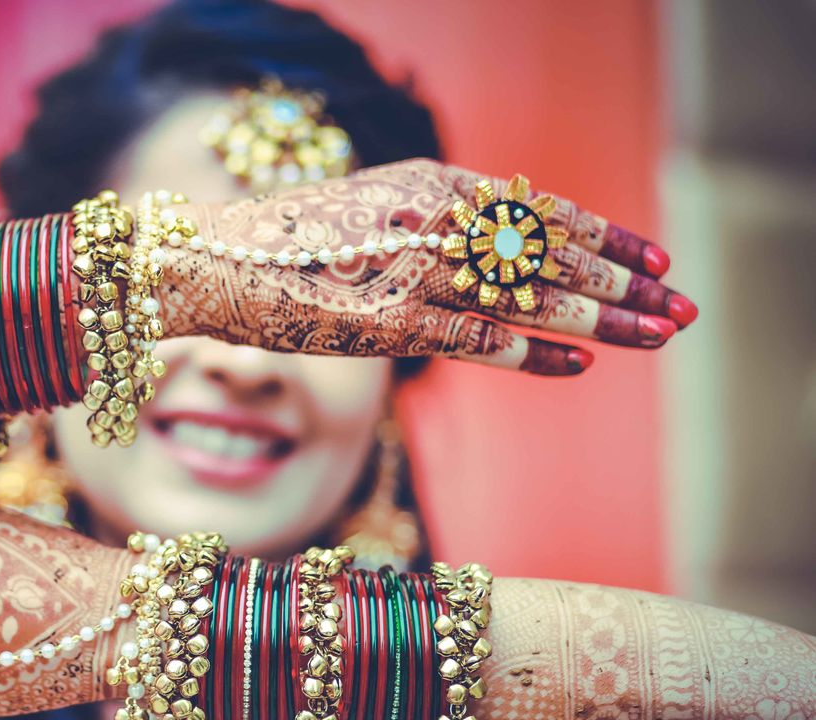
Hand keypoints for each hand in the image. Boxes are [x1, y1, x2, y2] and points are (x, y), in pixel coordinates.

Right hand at [164, 158, 693, 374]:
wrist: (212, 259)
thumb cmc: (289, 243)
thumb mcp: (373, 211)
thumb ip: (432, 224)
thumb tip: (493, 251)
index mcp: (430, 183)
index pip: (539, 208)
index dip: (606, 235)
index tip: (655, 259)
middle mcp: (430, 218)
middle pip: (548, 251)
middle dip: (622, 281)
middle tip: (679, 308)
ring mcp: (411, 269)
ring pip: (525, 294)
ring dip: (597, 318)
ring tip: (653, 337)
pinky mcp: (386, 321)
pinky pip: (474, 339)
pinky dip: (529, 352)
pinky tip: (576, 364)